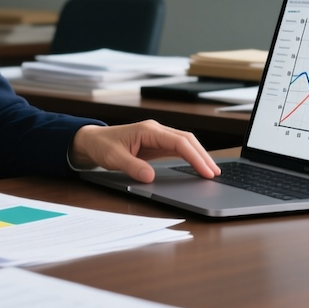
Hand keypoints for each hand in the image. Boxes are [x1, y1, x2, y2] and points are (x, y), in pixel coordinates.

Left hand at [69, 121, 220, 182]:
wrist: (93, 141)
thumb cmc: (102, 146)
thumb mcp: (114, 158)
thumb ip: (132, 166)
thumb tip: (150, 177)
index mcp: (148, 130)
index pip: (179, 142)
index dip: (195, 157)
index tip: (206, 171)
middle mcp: (155, 130)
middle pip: (187, 140)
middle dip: (203, 156)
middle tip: (215, 173)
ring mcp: (156, 136)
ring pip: (184, 143)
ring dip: (199, 155)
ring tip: (212, 171)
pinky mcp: (155, 144)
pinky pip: (177, 148)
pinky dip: (190, 156)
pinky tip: (197, 166)